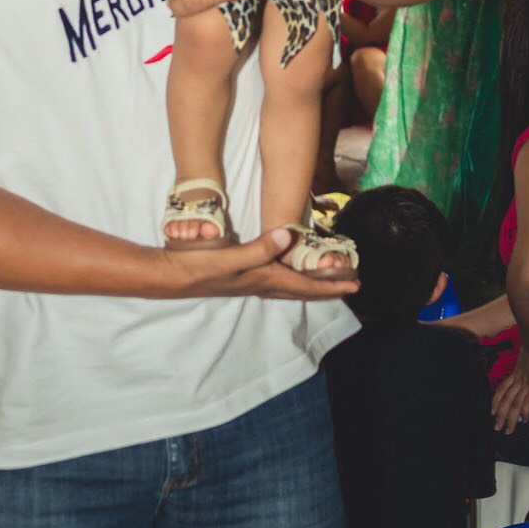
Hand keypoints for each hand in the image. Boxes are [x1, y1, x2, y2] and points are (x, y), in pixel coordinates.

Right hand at [155, 226, 359, 301]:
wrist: (174, 276)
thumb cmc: (202, 266)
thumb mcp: (231, 256)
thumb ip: (260, 248)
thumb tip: (288, 237)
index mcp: (264, 280)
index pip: (305, 286)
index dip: (331, 285)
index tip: (354, 286)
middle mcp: (262, 285)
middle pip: (303, 290)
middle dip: (328, 289)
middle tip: (352, 286)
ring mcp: (253, 283)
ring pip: (292, 286)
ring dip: (313, 285)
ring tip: (330, 281)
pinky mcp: (244, 277)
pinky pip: (279, 281)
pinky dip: (294, 279)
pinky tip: (291, 273)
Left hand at [491, 347, 528, 433]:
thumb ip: (526, 371)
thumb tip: (521, 372)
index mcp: (515, 375)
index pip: (503, 390)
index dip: (496, 401)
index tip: (493, 411)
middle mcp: (518, 382)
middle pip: (506, 400)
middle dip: (501, 415)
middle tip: (496, 427)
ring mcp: (526, 385)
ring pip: (514, 404)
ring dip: (510, 418)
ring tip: (506, 429)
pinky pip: (527, 401)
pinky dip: (525, 411)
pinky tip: (524, 420)